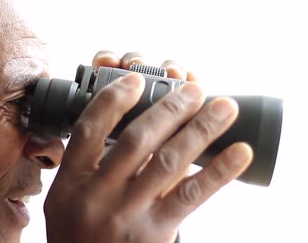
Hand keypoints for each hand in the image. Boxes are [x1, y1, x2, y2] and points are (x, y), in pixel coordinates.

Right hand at [44, 51, 252, 242]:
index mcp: (69, 183)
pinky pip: (191, 196)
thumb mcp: (68, 202)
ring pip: (168, 161)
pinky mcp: (155, 232)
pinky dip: (219, 171)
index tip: (136, 80)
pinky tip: (240, 152)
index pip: (88, 130)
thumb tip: (136, 129)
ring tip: (224, 107)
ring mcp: (126, 214)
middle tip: (194, 89)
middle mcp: (96, 195)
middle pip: (136, 140)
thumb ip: (91, 168)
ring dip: (200, 129)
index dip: (114, 100)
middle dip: (169, 109)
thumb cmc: (80, 236)